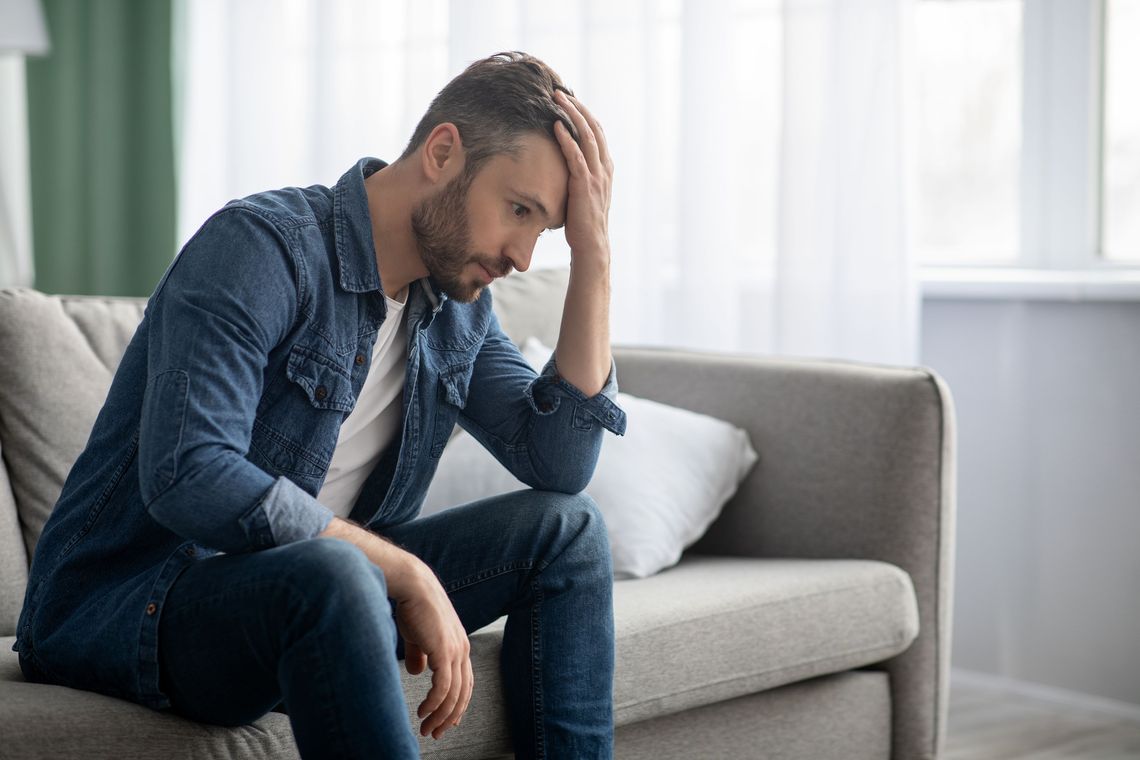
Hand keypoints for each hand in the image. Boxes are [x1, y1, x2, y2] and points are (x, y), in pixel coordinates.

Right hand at [393, 558, 472, 739]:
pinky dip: (434, 704)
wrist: (413, 585)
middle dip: (449, 717)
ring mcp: (456, 651)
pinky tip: (423, 712)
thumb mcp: (418, 635)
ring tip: (426, 728)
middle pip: (462, 693)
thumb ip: (421, 654)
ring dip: (440, 716)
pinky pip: (443, 687)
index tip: (447, 722)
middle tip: (435, 733)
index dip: (457, 704)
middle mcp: (462, 650)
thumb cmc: (413, 607)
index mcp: (459, 646)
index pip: (465, 682)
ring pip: (454, 695)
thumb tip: (419, 672)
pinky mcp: (444, 651)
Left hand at [553, 90, 613, 260]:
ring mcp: (596, 176)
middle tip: (560, 92)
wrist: (591, 245)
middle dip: (577, 107)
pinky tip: (556, 126)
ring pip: (586, 137)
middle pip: (593, 128)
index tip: (570, 100)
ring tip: (557, 100)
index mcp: (606, 168)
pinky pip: (576, 157)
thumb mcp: (585, 193)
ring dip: (572, 115)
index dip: (584, 114)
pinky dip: (566, 139)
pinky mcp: (585, 186)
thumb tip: (565, 165)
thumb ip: (581, 176)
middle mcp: (604, 168)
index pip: (597, 133)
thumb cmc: (583, 222)